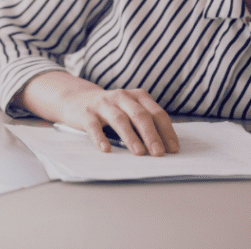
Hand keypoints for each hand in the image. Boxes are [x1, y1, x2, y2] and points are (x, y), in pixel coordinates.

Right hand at [15, 72, 178, 155]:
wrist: (77, 99)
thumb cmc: (111, 110)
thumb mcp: (130, 111)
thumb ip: (144, 124)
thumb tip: (163, 148)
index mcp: (137, 96)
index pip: (156, 113)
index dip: (166, 131)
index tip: (173, 149)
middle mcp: (122, 96)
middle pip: (140, 115)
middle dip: (151, 135)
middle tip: (159, 153)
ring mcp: (103, 103)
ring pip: (120, 119)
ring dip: (131, 137)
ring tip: (139, 153)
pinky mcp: (86, 112)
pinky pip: (94, 126)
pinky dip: (100, 138)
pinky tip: (106, 149)